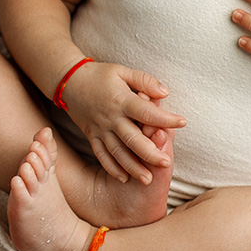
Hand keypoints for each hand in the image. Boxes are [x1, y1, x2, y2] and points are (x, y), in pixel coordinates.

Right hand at [58, 62, 182, 182]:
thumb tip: (166, 93)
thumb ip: (145, 81)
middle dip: (149, 153)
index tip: (182, 122)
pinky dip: (112, 168)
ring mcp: (100, 130)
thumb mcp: (122, 71)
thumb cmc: (100, 75)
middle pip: (132, 139)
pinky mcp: (92, 137)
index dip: (165, 118)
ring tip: (148, 179)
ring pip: (117, 152)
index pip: (146, 112)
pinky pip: (101, 155)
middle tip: (166, 163)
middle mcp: (111, 118)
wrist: (68, 82)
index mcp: (121, 100)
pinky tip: (124, 179)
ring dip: (132, 166)